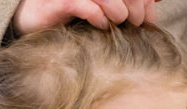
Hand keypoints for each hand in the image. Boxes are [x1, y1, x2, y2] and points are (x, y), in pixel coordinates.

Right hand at [12, 0, 158, 35]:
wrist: (33, 28)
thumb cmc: (72, 22)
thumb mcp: (104, 14)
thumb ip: (128, 8)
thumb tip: (153, 4)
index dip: (143, 1)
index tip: (148, 18)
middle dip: (135, 5)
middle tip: (136, 22)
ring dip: (118, 8)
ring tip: (121, 21)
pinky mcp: (57, 2)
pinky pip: (81, 4)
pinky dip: (96, 14)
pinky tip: (101, 24)